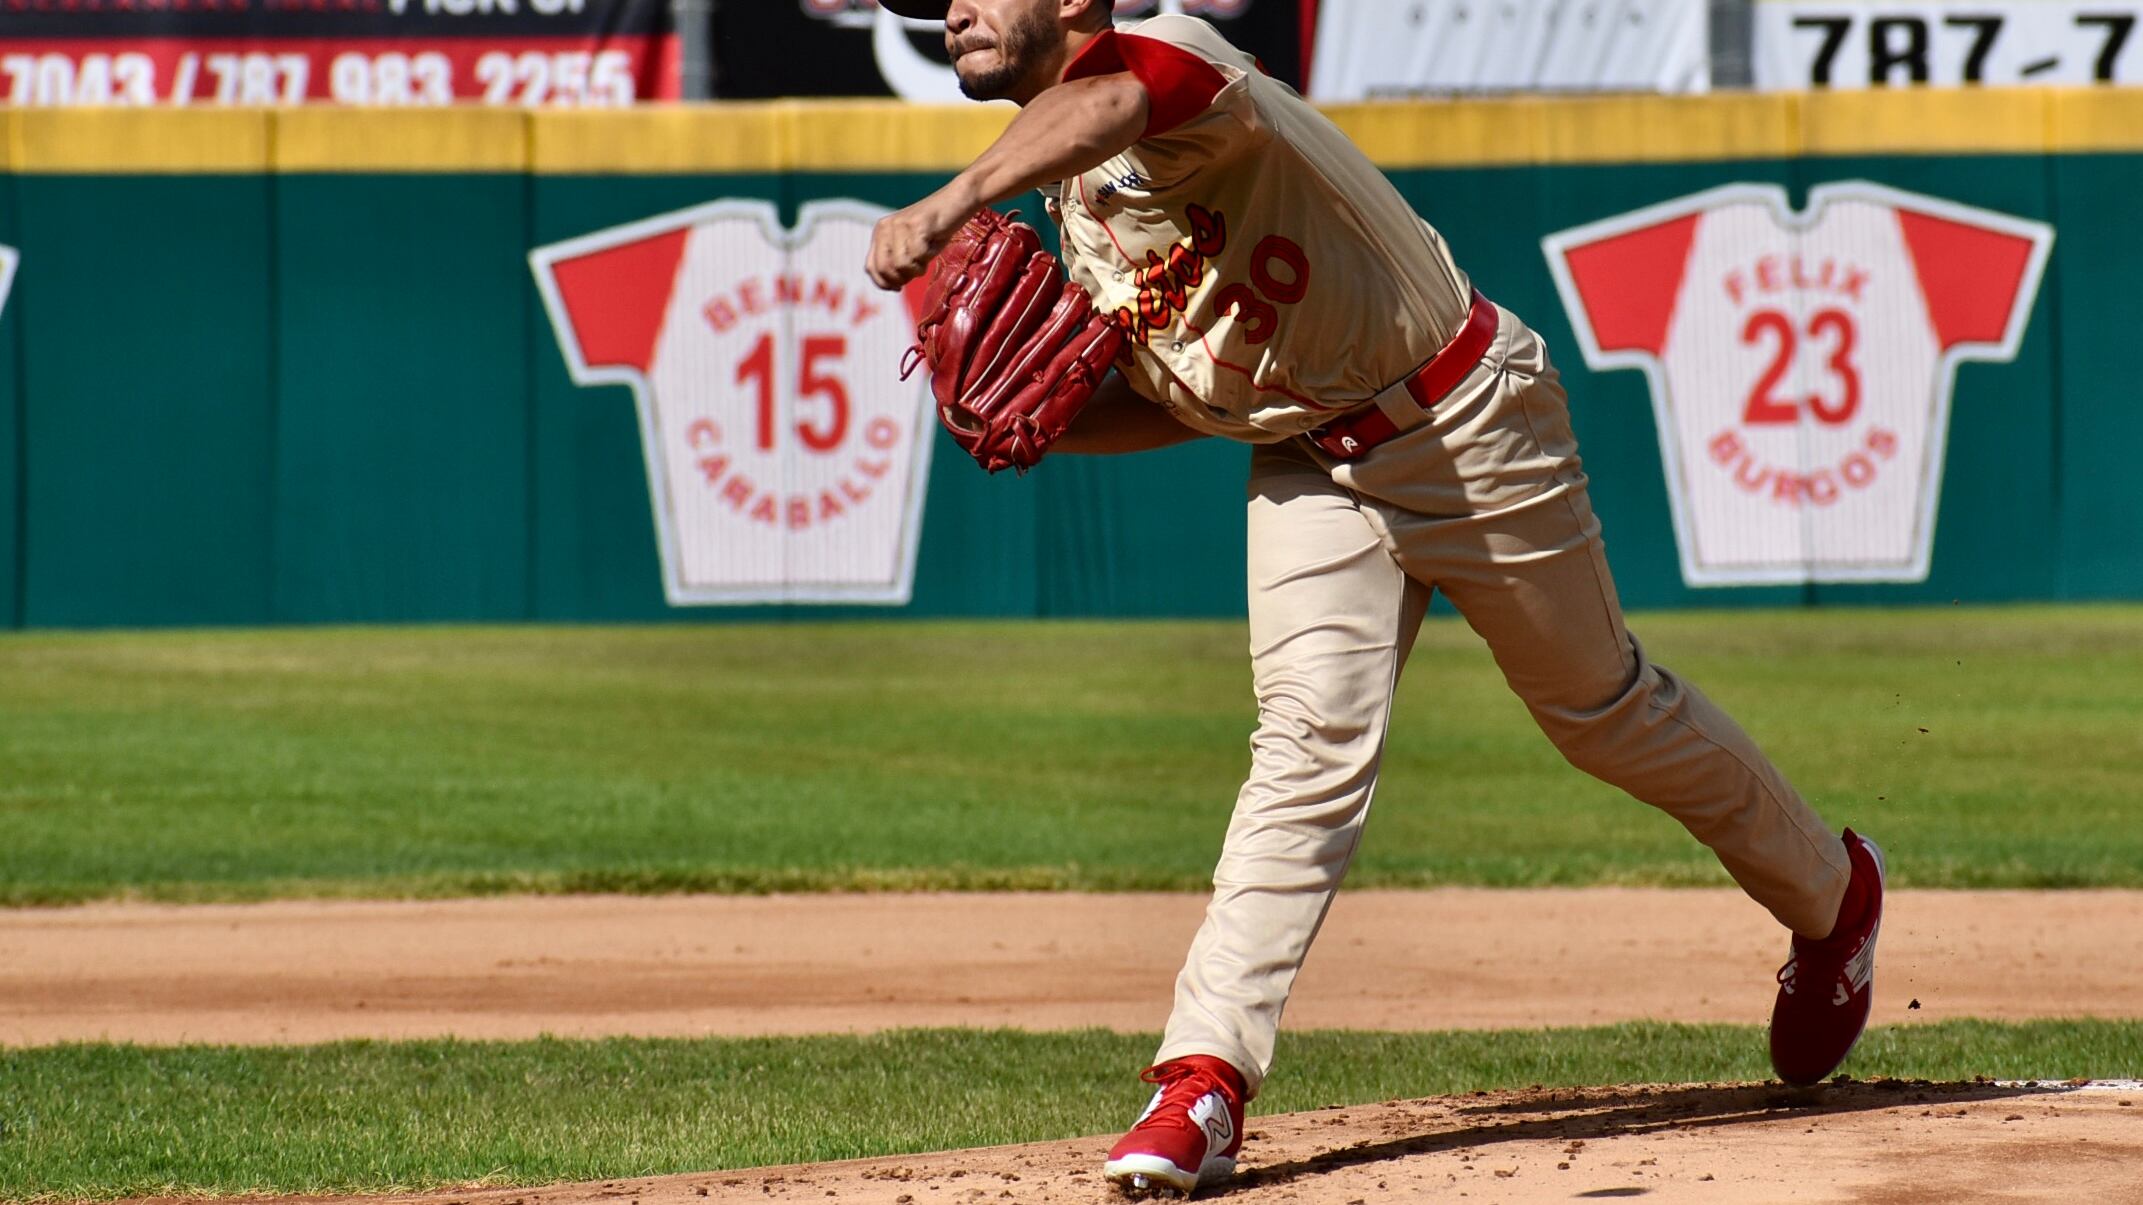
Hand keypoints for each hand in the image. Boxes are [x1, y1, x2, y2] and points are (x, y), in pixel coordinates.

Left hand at [866, 187, 981, 289]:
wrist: (957, 201)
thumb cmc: (936, 228)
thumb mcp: (909, 245)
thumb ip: (896, 260)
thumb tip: (890, 286)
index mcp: (880, 232)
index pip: (871, 268)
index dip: (884, 283)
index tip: (899, 287)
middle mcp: (885, 227)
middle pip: (885, 269)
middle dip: (903, 277)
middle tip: (918, 269)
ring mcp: (900, 225)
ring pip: (902, 265)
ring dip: (919, 267)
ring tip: (928, 252)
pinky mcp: (917, 225)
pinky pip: (919, 255)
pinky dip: (929, 256)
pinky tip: (934, 243)